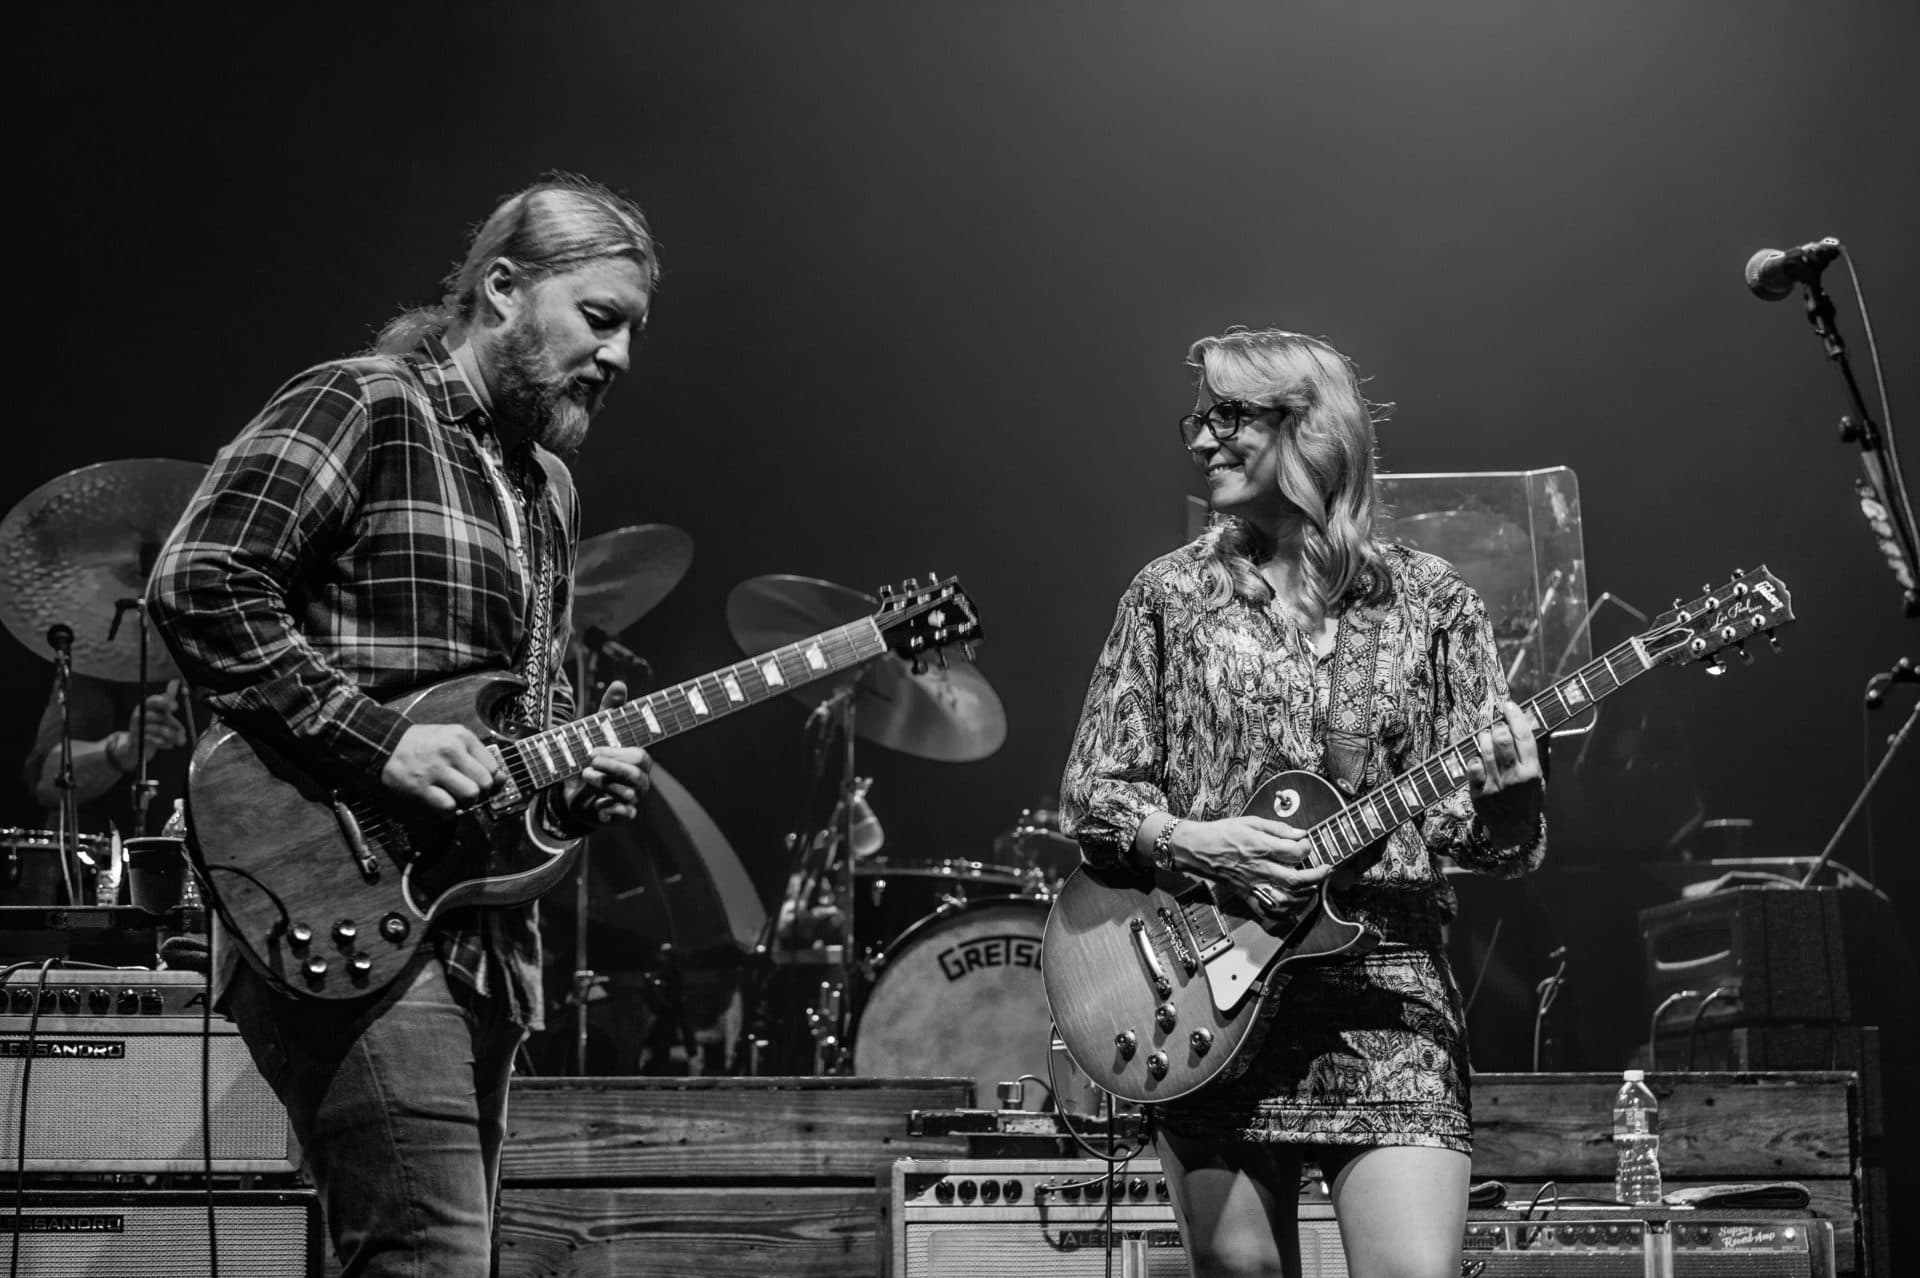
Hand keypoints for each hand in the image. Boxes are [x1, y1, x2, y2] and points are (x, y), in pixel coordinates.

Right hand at [109, 690, 189, 768]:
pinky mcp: (136, 740)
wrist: (138, 744)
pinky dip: (164, 743)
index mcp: (145, 706)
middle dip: (172, 723)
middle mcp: (138, 715)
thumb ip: (167, 698)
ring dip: (172, 735)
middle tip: (182, 730)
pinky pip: (153, 741)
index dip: (164, 702)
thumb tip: (175, 681)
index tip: (175, 706)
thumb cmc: (153, 724)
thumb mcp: (160, 710)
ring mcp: (136, 728)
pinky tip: (170, 745)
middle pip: (157, 717)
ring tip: (181, 740)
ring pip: (158, 730)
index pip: (153, 701)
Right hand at [380, 723, 502, 811]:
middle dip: (479, 792)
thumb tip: (502, 778)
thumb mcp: (451, 738)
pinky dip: (448, 811)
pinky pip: (448, 807)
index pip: (492, 765)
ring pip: (470, 795)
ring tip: (455, 797)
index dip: (490, 778)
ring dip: (466, 802)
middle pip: (484, 782)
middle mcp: (451, 751)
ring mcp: (435, 770)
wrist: (384, 744)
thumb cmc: (421, 743)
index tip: (479, 781)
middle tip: (467, 791)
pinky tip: (442, 804)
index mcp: (461, 736)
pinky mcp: (421, 787)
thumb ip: (476, 755)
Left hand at [559, 680, 654, 826]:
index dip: (619, 752)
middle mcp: (640, 778)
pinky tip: (599, 804)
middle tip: (588, 757)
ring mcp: (633, 797)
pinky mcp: (623, 814)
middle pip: (636, 772)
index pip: (638, 754)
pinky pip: (626, 814)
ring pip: (629, 792)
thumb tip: (619, 683)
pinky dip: (611, 809)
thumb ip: (610, 710)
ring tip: (585, 775)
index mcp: (636, 758)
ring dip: (605, 783)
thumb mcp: (598, 732)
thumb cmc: (595, 760)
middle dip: (611, 765)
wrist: (578, 794)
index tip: (594, 750)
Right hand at [1172, 815, 1331, 916]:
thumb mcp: (1250, 821)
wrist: (1196, 849)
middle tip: (1327, 870)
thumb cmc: (1221, 833)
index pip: (1294, 852)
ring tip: (1314, 888)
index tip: (1308, 845)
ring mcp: (1253, 885)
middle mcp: (1258, 869)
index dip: (1308, 848)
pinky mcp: (1246, 895)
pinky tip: (1295, 907)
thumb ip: (1277, 828)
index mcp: (1260, 847)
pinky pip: (1268, 911)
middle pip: (1295, 879)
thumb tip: (1300, 833)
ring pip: (1285, 900)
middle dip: (1317, 876)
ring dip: (1305, 897)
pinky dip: (1284, 914)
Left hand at [1466, 699, 1545, 843]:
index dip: (1515, 716)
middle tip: (1497, 726)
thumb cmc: (1528, 797)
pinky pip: (1471, 766)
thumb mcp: (1541, 777)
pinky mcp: (1478, 793)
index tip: (1509, 704)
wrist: (1514, 831)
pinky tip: (1479, 758)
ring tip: (1487, 737)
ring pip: (1484, 748)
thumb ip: (1540, 751)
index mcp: (1533, 771)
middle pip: (1501, 739)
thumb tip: (1541, 722)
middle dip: (1497, 726)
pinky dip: (1474, 757)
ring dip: (1484, 736)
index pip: (1524, 736)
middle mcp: (1514, 778)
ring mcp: (1495, 785)